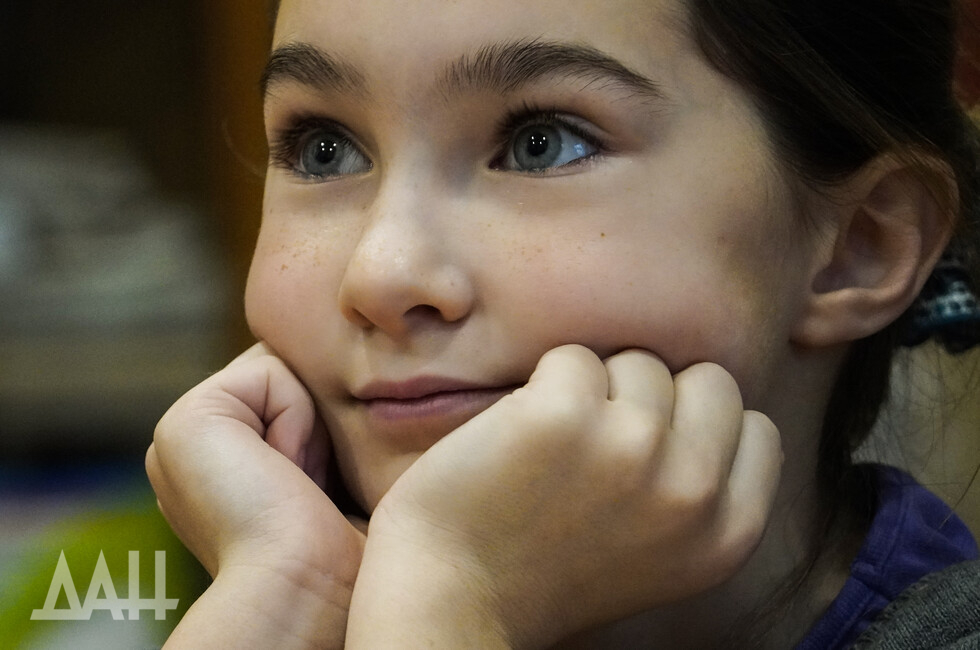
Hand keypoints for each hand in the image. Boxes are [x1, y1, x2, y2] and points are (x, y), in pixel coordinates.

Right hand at [147, 343, 364, 648]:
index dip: (325, 423)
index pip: (288, 392)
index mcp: (214, 465)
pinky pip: (271, 372)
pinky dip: (296, 418)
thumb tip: (344, 386)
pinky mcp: (186, 419)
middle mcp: (190, 450)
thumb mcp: (327, 477)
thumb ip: (316, 429)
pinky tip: (282, 473)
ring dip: (309, 422)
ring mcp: (179, 434)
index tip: (322, 486)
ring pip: (281, 370)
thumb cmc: (336, 552)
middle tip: (311, 484)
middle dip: (316, 416)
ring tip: (297, 482)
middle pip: (285, 375)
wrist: (309, 588)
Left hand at [348, 345, 781, 647]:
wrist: (457, 596)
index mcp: (727, 531)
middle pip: (709, 379)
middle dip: (658, 398)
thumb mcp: (665, 553)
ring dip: (596, 390)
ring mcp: (631, 446)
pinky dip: (543, 384)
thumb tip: (711, 401)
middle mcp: (693, 490)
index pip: (755, 429)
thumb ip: (702, 487)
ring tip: (557, 448)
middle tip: (602, 444)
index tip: (652, 450)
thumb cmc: (552, 570)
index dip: (700, 426)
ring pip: (638, 360)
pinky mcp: (563, 415)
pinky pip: (571, 357)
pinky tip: (521, 436)